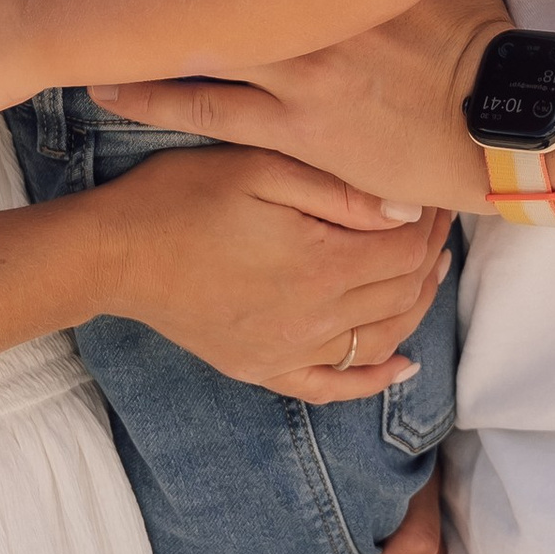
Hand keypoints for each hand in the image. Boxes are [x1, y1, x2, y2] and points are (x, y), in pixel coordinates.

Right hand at [91, 146, 449, 402]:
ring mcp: (289, 350)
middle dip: (428, 258)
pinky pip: (332, 386)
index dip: (430, 224)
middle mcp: (314, 317)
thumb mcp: (260, 167)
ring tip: (430, 274)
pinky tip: (401, 366)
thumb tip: (407, 209)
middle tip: (439, 227)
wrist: (115, 253)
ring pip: (379, 339)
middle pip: (399, 294)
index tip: (437, 197)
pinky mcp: (263, 368)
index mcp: (320, 262)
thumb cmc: (182, 196)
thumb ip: (338, 191)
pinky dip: (373, 381)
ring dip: (415, 308)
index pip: (404, 250)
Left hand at [92, 0, 508, 215]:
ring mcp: (296, 67)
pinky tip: (107, 87)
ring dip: (128, 26)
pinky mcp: (294, 127)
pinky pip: (208, 110)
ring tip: (71, 13)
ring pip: (192, 40)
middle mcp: (307, 5)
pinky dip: (153, 97)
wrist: (498, 116)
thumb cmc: (479, 27)